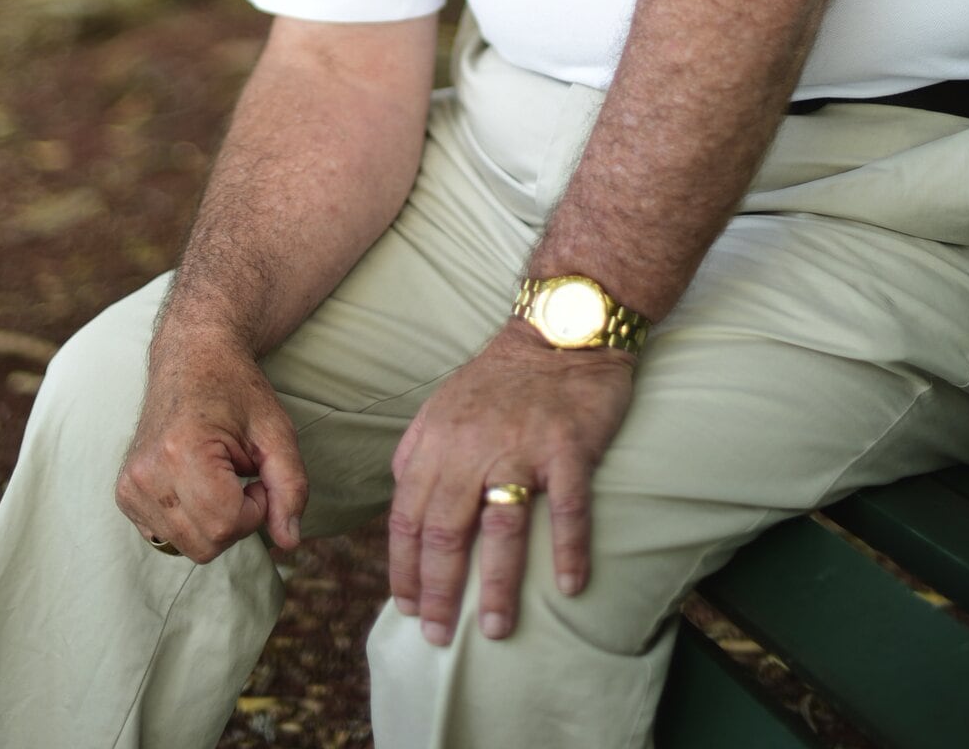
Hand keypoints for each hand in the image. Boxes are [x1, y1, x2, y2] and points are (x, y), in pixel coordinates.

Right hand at [115, 334, 306, 562]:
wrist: (190, 358)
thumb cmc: (236, 390)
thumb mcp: (276, 431)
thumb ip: (291, 487)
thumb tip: (290, 542)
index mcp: (181, 452)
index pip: (226, 525)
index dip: (256, 508)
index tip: (256, 475)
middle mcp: (147, 473)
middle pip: (206, 545)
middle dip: (236, 520)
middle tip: (240, 475)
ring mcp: (130, 486)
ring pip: (187, 546)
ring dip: (214, 521)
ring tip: (218, 476)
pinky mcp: (125, 495)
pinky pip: (166, 537)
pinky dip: (190, 521)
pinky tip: (196, 485)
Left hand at [388, 321, 634, 644]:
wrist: (560, 331)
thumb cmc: (502, 375)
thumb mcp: (445, 403)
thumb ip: (419, 447)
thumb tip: (400, 491)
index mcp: (436, 439)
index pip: (407, 515)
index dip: (404, 567)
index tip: (406, 607)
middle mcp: (471, 445)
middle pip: (445, 529)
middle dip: (437, 591)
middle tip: (439, 637)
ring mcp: (522, 445)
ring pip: (501, 526)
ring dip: (496, 585)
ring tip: (493, 629)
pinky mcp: (568, 445)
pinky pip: (567, 506)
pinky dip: (568, 549)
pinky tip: (569, 587)